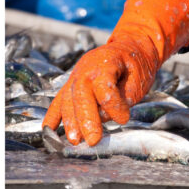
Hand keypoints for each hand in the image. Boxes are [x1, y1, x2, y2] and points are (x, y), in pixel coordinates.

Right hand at [43, 42, 157, 144]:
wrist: (130, 46)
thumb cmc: (137, 64)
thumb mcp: (139, 79)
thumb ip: (124, 98)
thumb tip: (106, 117)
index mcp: (105, 63)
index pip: (104, 88)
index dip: (113, 106)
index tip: (124, 119)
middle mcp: (85, 68)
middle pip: (81, 96)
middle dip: (85, 121)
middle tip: (92, 141)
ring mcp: (75, 75)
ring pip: (68, 100)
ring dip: (70, 122)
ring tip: (75, 141)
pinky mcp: (71, 83)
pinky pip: (59, 100)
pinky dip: (53, 115)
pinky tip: (49, 130)